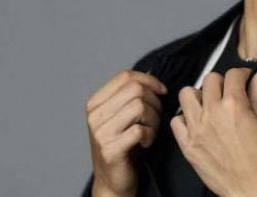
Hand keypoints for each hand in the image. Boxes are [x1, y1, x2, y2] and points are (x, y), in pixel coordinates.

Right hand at [85, 69, 167, 196]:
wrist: (112, 179)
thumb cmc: (121, 144)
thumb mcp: (120, 115)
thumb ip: (129, 96)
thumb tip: (152, 78)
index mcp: (95, 102)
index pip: (125, 76)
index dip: (149, 80)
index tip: (161, 90)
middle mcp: (94, 115)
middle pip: (135, 90)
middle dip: (154, 101)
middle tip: (155, 116)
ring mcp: (100, 133)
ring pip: (140, 107)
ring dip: (154, 119)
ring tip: (151, 130)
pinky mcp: (111, 149)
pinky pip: (140, 130)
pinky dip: (150, 134)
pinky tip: (146, 142)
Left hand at [171, 66, 256, 196]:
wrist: (253, 187)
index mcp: (234, 104)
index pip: (233, 74)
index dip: (242, 74)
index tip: (245, 80)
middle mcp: (212, 112)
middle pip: (209, 79)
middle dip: (221, 82)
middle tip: (228, 93)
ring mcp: (196, 128)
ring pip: (186, 94)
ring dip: (198, 95)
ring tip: (209, 104)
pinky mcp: (187, 145)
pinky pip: (176, 121)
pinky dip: (185, 118)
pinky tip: (197, 123)